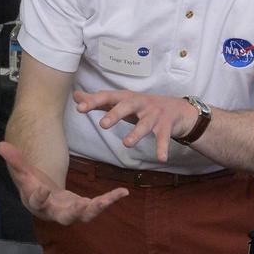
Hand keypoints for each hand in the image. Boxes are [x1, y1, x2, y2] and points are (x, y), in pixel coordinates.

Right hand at [0, 141, 126, 224]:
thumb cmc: (32, 182)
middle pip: (64, 217)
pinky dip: (109, 200)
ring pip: (85, 215)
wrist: (43, 194)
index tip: (43, 188)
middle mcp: (54, 212)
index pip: (37, 202)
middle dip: (74, 212)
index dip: (40, 197)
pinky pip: (97, 206)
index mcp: (37, 202)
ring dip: (97, 207)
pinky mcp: (83, 208)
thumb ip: (15, 159)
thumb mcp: (24, 169)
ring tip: (110, 197)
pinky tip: (123, 192)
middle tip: (82, 206)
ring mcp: (70, 212)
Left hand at [72, 89, 196, 163]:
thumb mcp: (121, 102)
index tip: (79, 108)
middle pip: (126, 106)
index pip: (107, 97)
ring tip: (126, 144)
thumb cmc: (143, 107)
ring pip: (145, 124)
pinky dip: (162, 147)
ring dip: (136, 133)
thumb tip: (76, 96)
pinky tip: (161, 158)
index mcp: (126, 98)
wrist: (178, 109)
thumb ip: (99, 101)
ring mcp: (154, 114)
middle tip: (102, 124)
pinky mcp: (166, 125)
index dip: (93, 102)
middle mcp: (140, 103)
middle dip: (115, 114)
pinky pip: (164, 137)